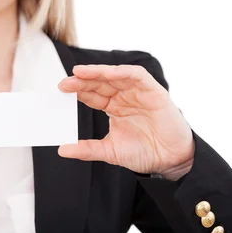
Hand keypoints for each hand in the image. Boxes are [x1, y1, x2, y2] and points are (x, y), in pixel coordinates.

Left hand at [57, 64, 193, 179]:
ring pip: (115, 75)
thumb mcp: (109, 151)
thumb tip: (62, 149)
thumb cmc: (144, 152)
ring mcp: (138, 92)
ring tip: (80, 72)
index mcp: (113, 107)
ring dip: (98, 72)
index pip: (91, 94)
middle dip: (82, 80)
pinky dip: (123, 72)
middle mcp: (124, 96)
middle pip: (100, 82)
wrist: (170, 161)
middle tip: (65, 82)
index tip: (61, 89)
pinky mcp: (153, 91)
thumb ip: (86, 149)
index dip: (77, 90)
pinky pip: (137, 75)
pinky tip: (108, 73)